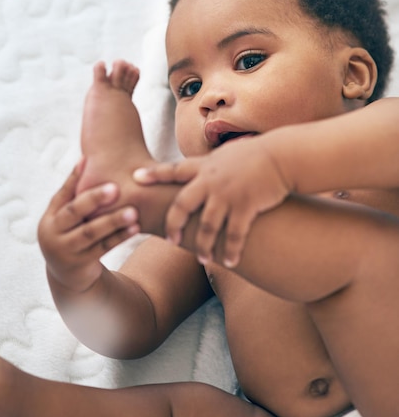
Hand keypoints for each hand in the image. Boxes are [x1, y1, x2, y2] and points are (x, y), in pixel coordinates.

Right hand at [38, 163, 139, 292]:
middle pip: (75, 212)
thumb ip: (74, 191)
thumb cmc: (71, 234)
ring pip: (91, 232)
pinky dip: (119, 237)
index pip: (63, 193)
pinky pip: (103, 248)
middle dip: (95, 199)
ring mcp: (65, 251)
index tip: (89, 161)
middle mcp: (52, 233)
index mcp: (50, 217)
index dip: (75, 177)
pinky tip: (136, 227)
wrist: (67, 276)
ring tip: (133, 211)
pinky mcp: (81, 264)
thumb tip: (85, 157)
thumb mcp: (66, 216)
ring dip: (113, 221)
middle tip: (116, 188)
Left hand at [134, 136, 289, 267]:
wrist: (281, 156)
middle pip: (182, 204)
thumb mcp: (226, 155)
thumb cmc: (254, 155)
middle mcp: (211, 180)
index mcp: (205, 166)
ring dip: (203, 245)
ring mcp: (228, 194)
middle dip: (173, 224)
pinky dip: (230, 250)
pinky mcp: (246, 206)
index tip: (135, 179)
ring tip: (202, 259)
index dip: (154, 175)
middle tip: (169, 240)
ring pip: (206, 225)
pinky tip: (229, 262)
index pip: (173, 170)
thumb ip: (208, 165)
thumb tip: (197, 167)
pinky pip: (234, 234)